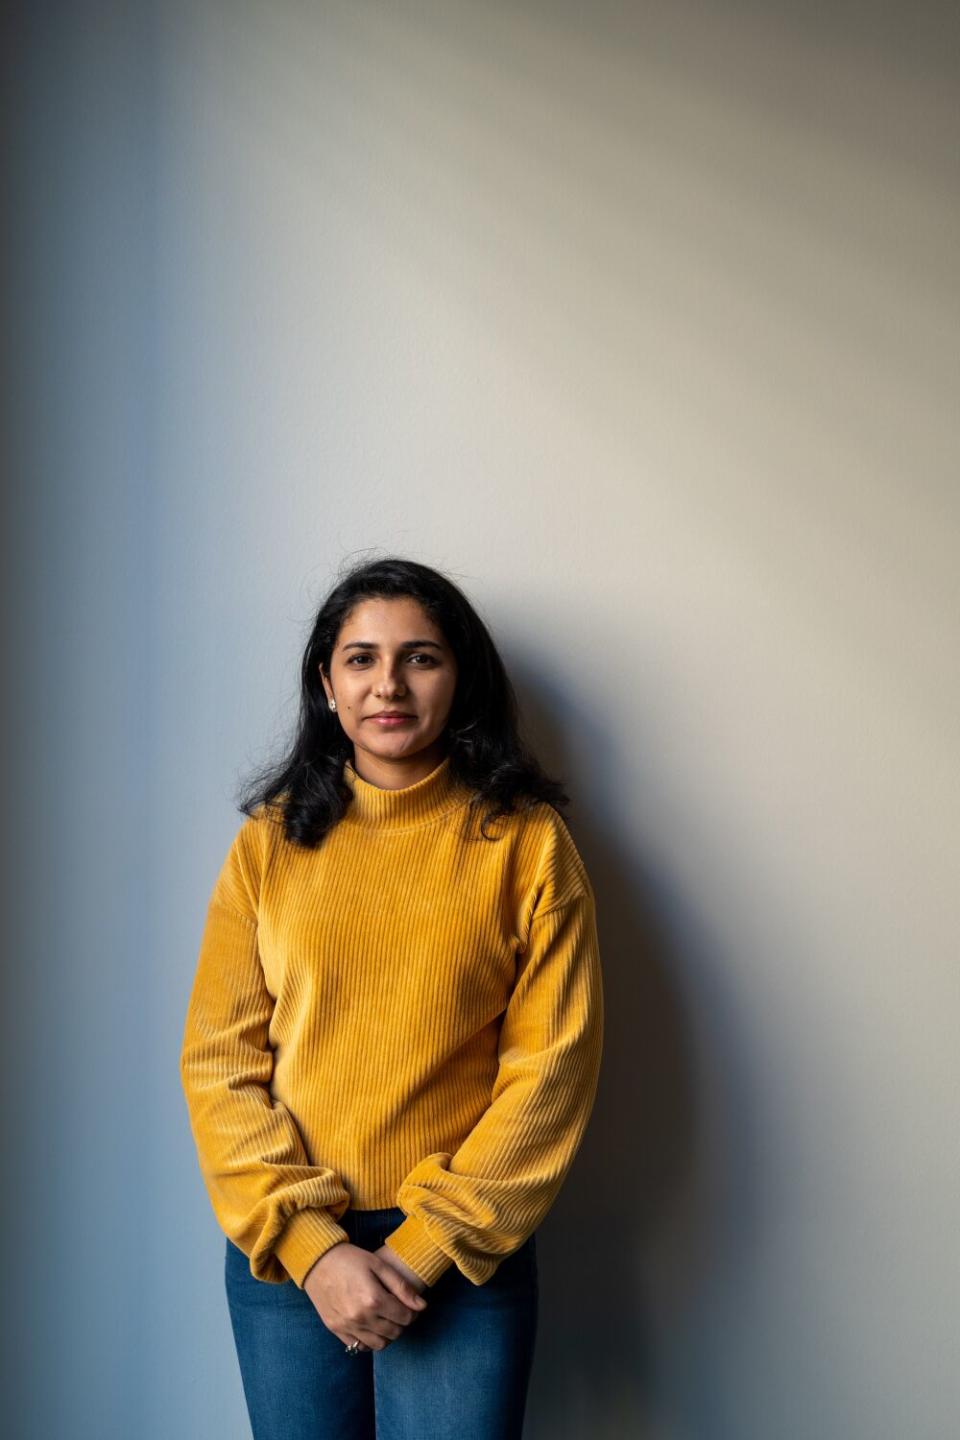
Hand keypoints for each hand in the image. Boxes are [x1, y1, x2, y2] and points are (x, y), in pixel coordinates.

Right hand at [303, 1241, 427, 1352]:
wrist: (317, 1262)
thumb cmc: (350, 1259)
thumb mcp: (379, 1265)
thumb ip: (402, 1287)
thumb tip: (422, 1306)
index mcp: (373, 1299)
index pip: (405, 1318)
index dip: (412, 1312)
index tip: (411, 1306)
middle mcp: (361, 1317)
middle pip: (394, 1333)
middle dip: (401, 1323)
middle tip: (399, 1311)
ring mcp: (347, 1326)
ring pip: (379, 1344)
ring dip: (387, 1334)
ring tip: (385, 1319)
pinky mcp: (336, 1330)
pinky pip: (359, 1347)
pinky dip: (369, 1340)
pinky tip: (370, 1326)